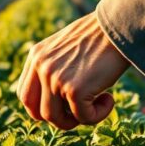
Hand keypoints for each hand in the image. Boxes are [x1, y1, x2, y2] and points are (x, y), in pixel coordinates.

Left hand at [16, 12, 129, 129]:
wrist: (119, 26)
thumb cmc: (99, 37)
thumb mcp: (65, 48)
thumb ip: (54, 67)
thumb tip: (56, 101)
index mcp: (36, 56)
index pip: (25, 95)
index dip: (40, 109)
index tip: (61, 109)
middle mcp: (41, 67)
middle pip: (36, 112)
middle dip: (57, 119)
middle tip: (79, 113)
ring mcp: (55, 78)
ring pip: (56, 119)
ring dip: (77, 120)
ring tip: (97, 105)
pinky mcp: (74, 89)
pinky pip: (83, 117)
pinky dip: (98, 114)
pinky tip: (109, 99)